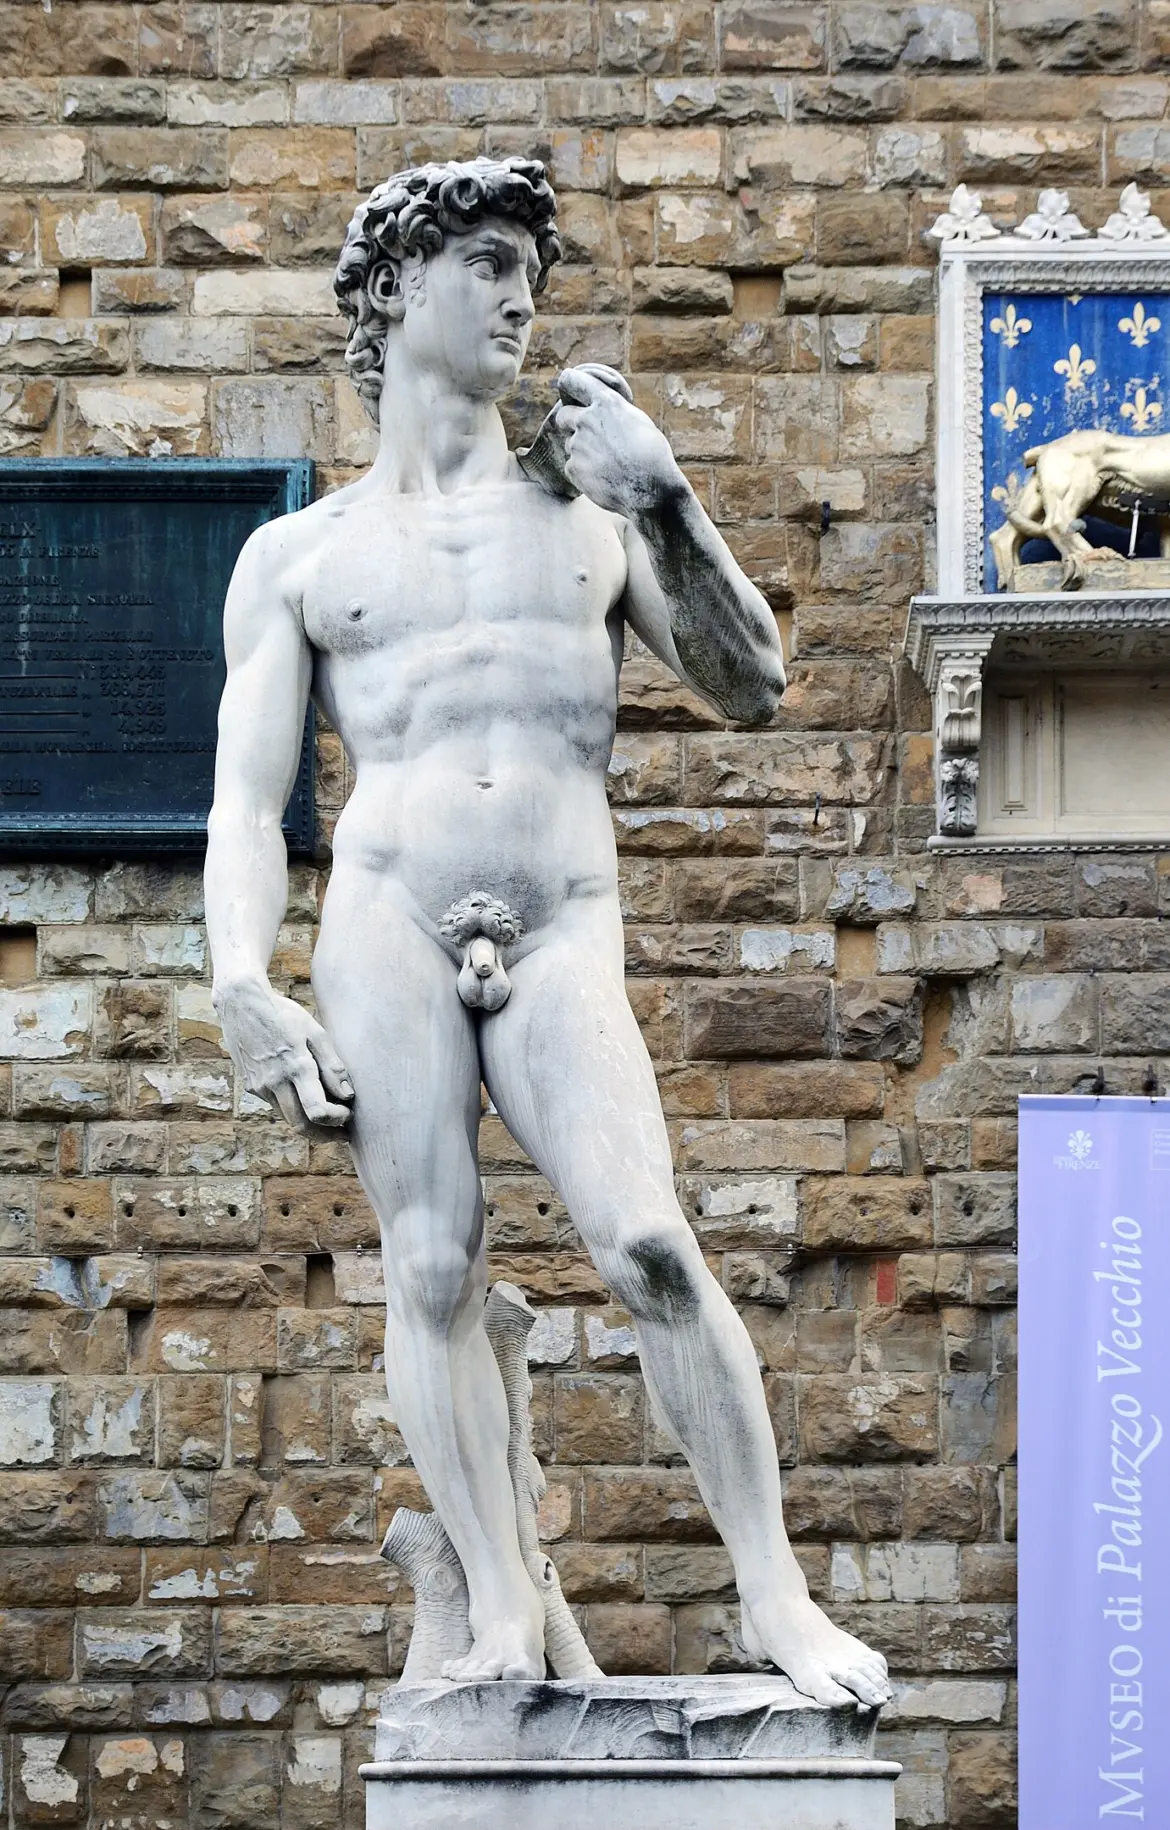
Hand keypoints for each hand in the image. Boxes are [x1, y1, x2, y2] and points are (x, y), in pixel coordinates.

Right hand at [213, 979, 353, 1132]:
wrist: (241, 1004)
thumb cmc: (283, 1015)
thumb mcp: (314, 1032)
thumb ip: (332, 1065)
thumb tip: (348, 1094)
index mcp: (295, 1066)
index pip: (316, 1111)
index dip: (336, 1120)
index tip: (348, 1114)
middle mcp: (275, 1082)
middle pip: (301, 1126)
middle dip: (325, 1135)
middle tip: (342, 1133)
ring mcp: (260, 1086)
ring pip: (288, 1118)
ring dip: (310, 1124)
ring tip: (329, 1117)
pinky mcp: (251, 1086)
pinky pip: (277, 1105)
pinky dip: (294, 1108)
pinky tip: (305, 1097)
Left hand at [555, 366, 682, 517]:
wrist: (651, 489)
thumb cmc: (652, 454)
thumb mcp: (636, 420)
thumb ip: (613, 412)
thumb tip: (600, 409)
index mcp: (605, 402)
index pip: (572, 381)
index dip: (569, 384)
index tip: (569, 389)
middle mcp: (586, 420)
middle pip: (563, 416)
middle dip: (571, 424)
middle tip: (589, 437)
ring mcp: (577, 445)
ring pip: (571, 445)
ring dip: (583, 452)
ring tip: (609, 464)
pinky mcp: (573, 468)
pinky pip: (573, 467)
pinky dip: (584, 472)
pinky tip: (604, 478)